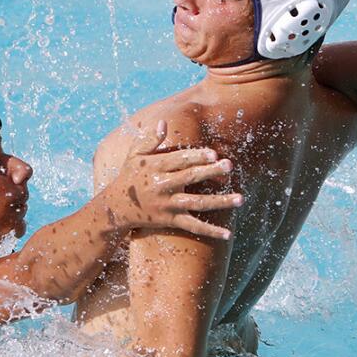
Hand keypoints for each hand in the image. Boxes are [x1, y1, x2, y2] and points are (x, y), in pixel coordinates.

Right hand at [101, 120, 241, 238]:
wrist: (116, 208)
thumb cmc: (128, 177)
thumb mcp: (134, 155)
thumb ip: (150, 139)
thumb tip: (163, 122)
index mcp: (155, 167)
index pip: (179, 160)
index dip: (197, 156)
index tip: (214, 153)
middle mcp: (162, 185)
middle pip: (190, 178)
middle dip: (211, 172)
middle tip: (229, 165)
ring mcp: (168, 205)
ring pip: (198, 203)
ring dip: (220, 202)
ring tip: (240, 199)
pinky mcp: (170, 220)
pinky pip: (193, 226)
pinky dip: (211, 231)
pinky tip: (228, 233)